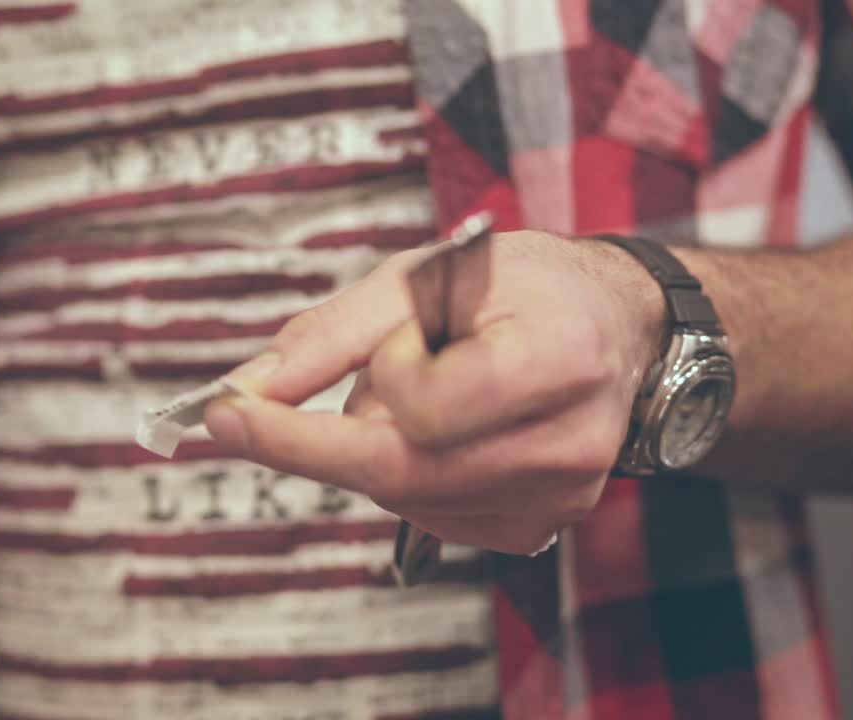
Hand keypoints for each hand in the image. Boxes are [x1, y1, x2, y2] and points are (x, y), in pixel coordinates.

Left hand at [204, 230, 664, 553]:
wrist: (614, 327)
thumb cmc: (522, 286)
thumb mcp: (424, 272)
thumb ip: (333, 333)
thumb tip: (252, 390)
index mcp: (557, 356)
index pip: (422, 411)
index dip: (333, 405)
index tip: (238, 404)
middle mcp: (570, 441)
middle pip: (402, 471)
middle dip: (316, 442)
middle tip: (253, 412)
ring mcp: (560, 495)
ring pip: (406, 499)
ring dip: (367, 447)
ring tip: (403, 385)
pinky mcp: (540, 525)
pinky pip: (429, 515)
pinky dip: (399, 472)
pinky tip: (429, 428)